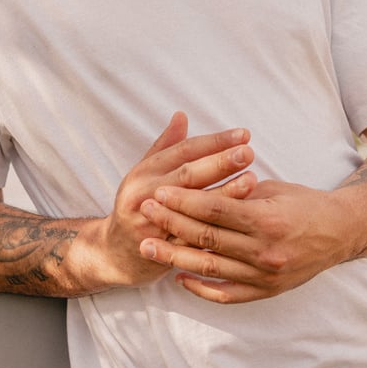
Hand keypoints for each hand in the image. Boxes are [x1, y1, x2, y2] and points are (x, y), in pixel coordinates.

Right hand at [95, 112, 256, 288]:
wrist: (115, 252)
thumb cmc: (137, 204)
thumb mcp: (144, 173)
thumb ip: (166, 146)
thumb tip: (182, 115)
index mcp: (144, 172)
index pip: (184, 151)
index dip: (214, 142)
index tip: (243, 135)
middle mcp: (146, 195)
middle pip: (188, 176)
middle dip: (220, 163)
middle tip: (248, 152)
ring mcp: (153, 224)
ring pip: (193, 208)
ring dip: (224, 194)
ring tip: (252, 181)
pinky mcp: (163, 250)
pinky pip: (194, 238)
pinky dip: (217, 228)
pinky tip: (239, 219)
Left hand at [138, 179, 342, 302]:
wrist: (341, 232)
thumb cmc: (304, 204)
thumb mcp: (273, 189)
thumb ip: (238, 194)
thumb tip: (199, 190)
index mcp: (266, 219)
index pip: (214, 210)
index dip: (182, 201)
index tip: (158, 193)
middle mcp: (264, 251)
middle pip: (207, 238)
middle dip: (171, 224)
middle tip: (145, 213)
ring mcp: (265, 275)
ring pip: (210, 267)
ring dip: (175, 257)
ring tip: (149, 246)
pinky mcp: (266, 292)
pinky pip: (226, 294)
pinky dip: (201, 288)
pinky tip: (178, 277)